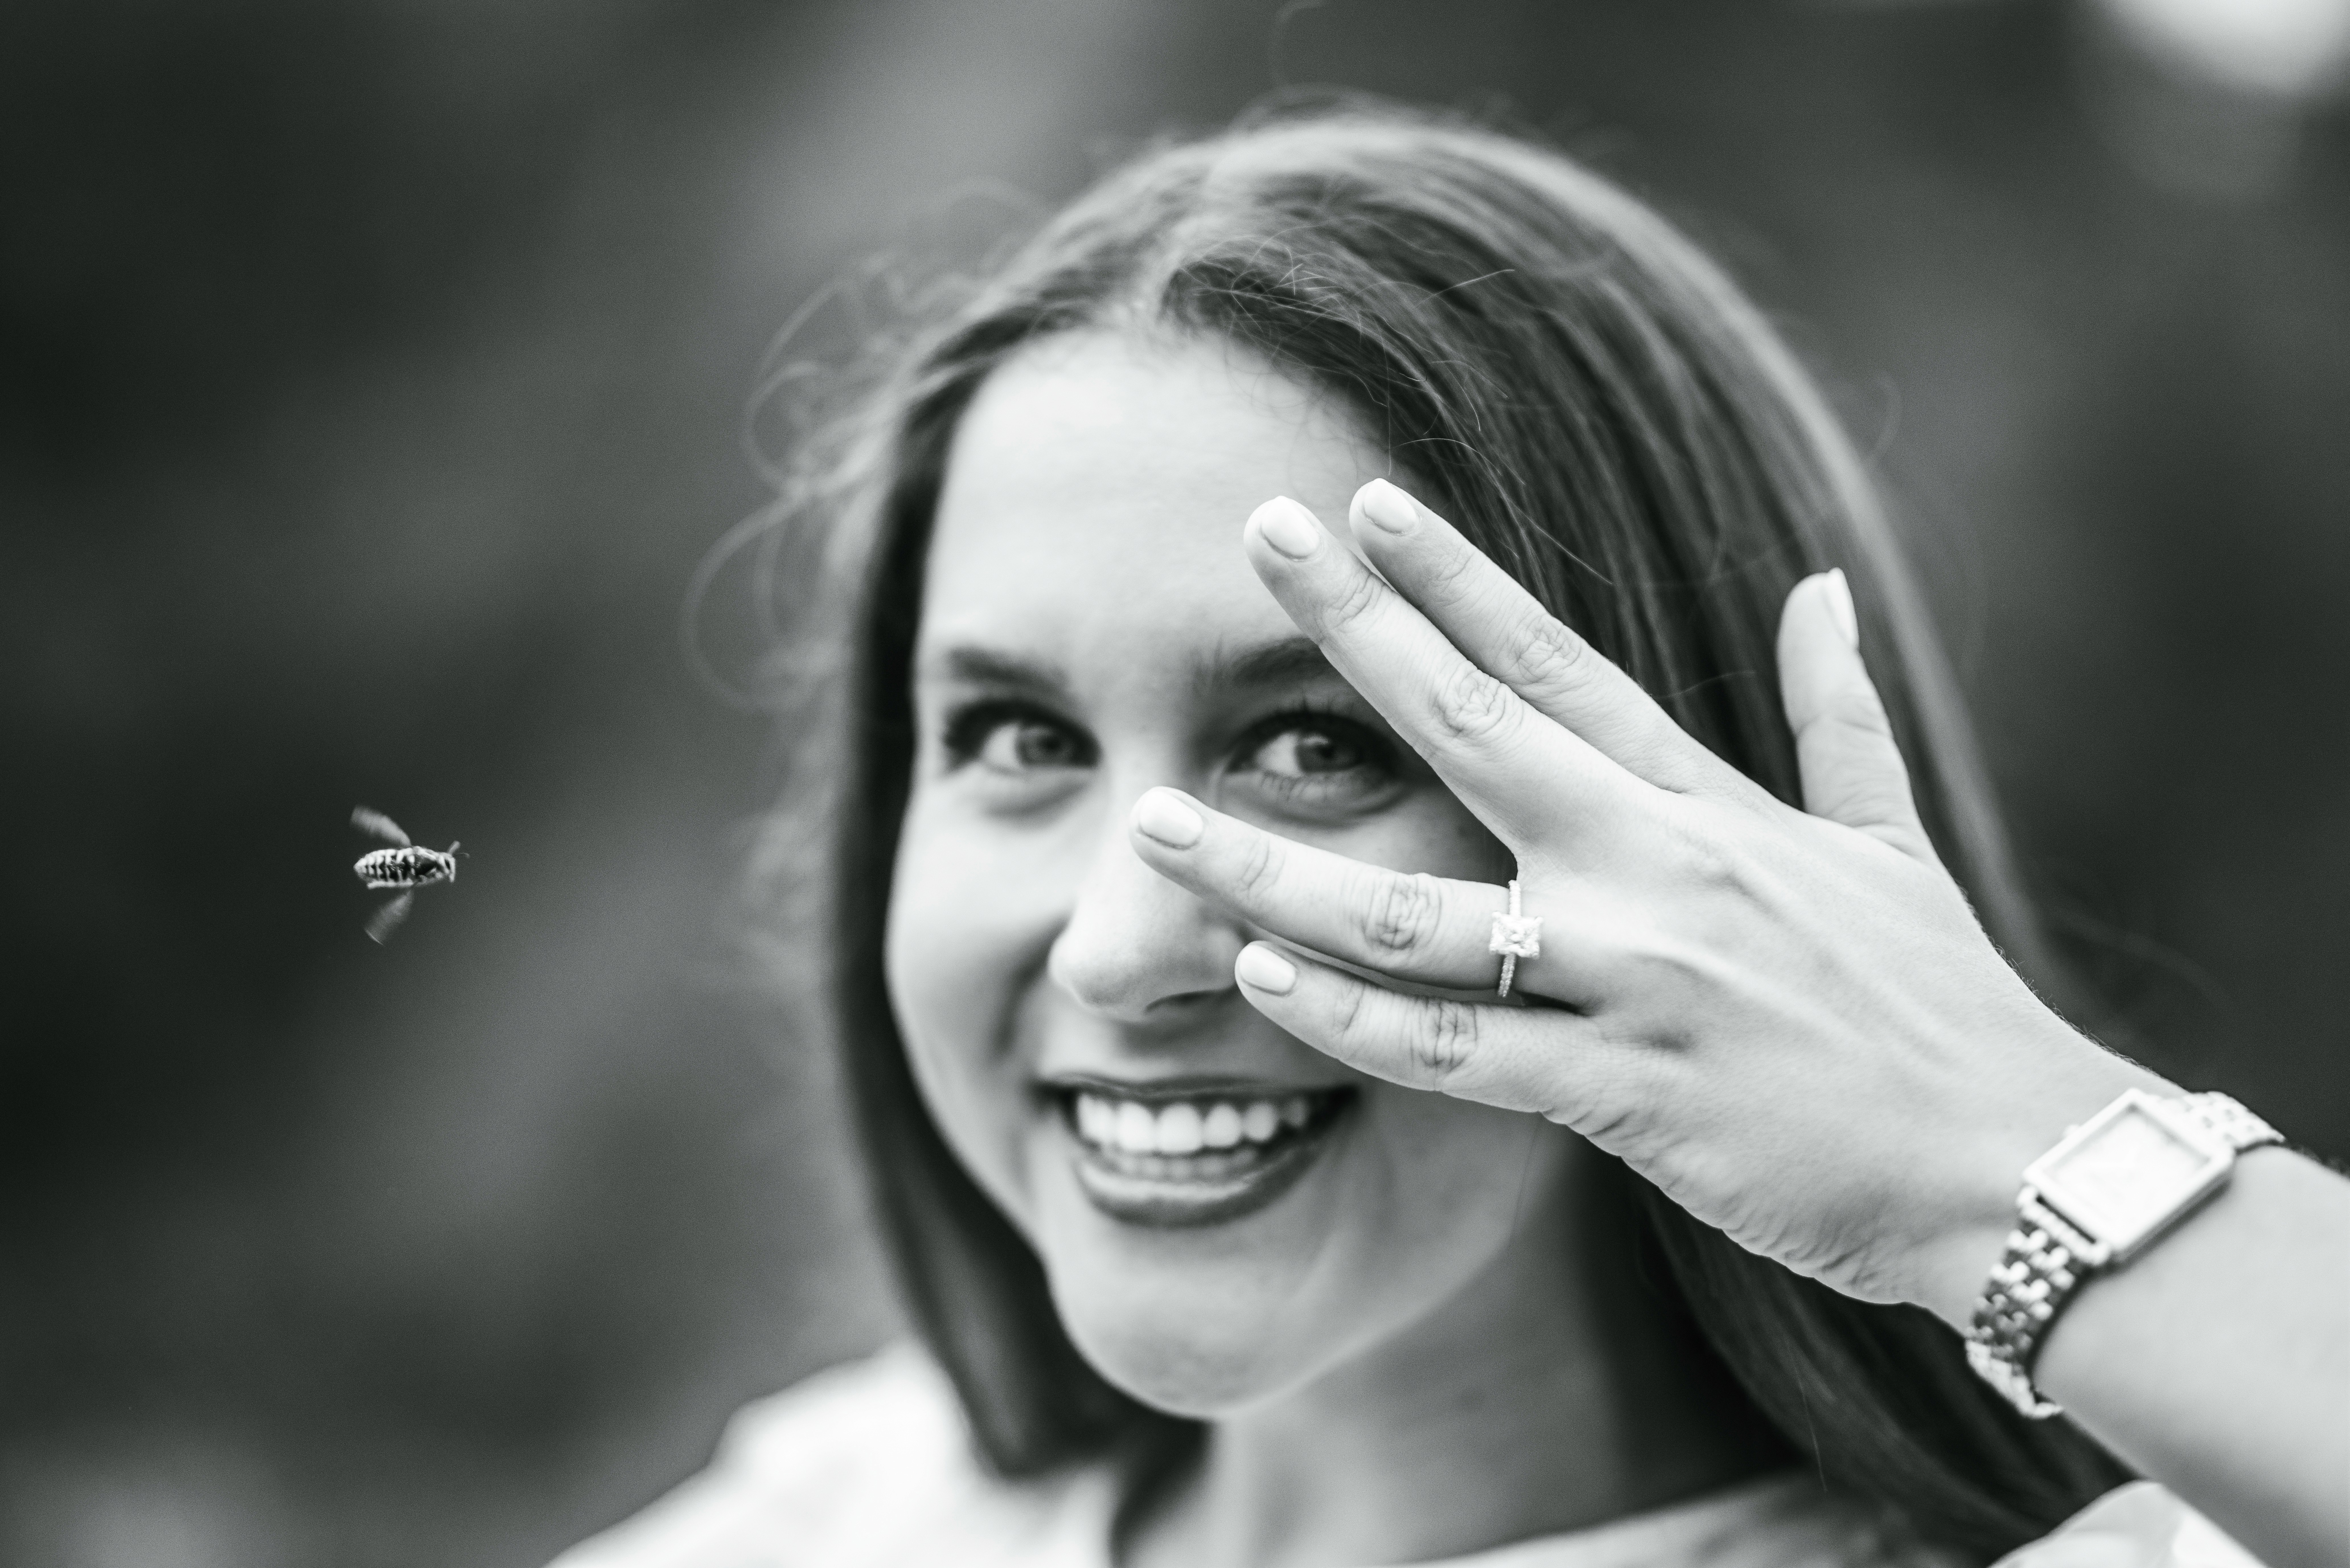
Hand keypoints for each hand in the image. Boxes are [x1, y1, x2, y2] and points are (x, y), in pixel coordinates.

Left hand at [1128, 478, 2158, 1326]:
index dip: (1452, 573)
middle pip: (1467, 723)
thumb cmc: (1937, 1004)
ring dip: (1272, 863)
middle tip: (1253, 539)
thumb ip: (1834, 710)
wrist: (2010, 1153)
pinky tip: (1259, 976)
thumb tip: (1818, 586)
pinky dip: (1350, 1018)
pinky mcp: (1625, 1090)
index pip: (1552, 658)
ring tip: (1153, 820)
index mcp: (1701, 804)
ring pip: (1412, 910)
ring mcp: (1634, 975)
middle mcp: (1651, 866)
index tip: (1365, 501)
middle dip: (1351, 629)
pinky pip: (1454, 1049)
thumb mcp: (1889, 838)